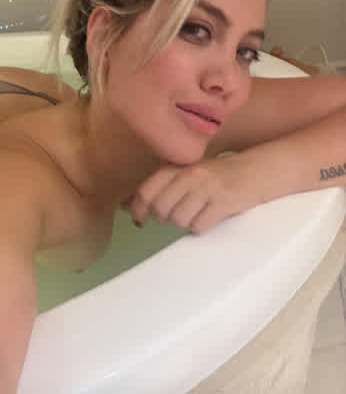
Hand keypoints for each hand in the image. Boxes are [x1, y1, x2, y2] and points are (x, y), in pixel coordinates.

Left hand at [129, 152, 265, 232]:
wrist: (260, 170)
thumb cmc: (222, 174)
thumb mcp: (191, 171)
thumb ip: (166, 184)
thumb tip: (133, 204)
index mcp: (179, 166)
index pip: (146, 190)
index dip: (138, 209)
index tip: (139, 220)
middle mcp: (190, 174)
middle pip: (160, 209)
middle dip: (165, 217)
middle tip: (177, 214)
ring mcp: (207, 187)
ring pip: (178, 220)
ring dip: (186, 222)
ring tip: (198, 213)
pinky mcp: (223, 202)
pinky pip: (199, 226)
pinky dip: (202, 226)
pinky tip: (210, 217)